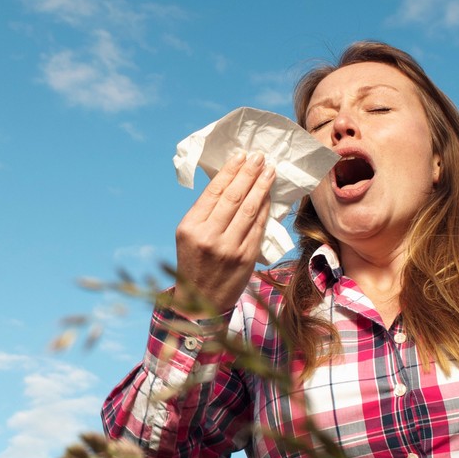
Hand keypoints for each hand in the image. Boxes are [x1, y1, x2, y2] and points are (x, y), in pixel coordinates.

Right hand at [174, 152, 274, 316]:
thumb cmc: (195, 263)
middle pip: (234, 197)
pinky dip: (265, 208)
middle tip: (260, 157)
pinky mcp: (246, 257)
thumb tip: (230, 182)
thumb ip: (205, 213)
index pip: (214, 192)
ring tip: (269, 170)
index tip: (241, 155)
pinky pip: (259, 226)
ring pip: (250, 209)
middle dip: (249, 173)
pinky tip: (268, 195)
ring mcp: (229, 248)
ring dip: (262, 186)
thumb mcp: (188, 236)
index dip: (230, 171)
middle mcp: (209, 237)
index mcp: (190, 228)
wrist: (200, 301)